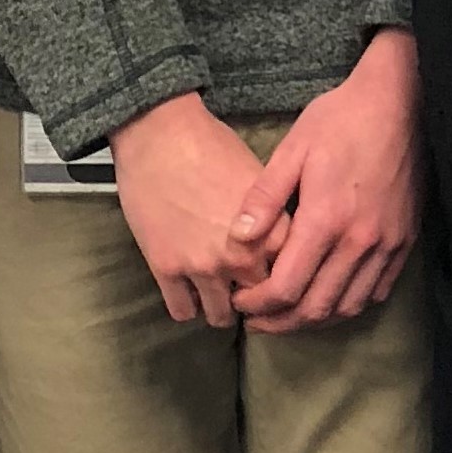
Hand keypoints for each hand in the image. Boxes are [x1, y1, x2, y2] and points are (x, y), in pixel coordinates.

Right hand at [109, 94, 274, 327]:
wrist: (159, 135)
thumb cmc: (212, 147)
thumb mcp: (262, 181)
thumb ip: (277, 220)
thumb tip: (288, 244)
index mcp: (271, 234)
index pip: (292, 279)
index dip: (284, 283)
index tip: (276, 282)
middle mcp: (241, 256)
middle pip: (259, 303)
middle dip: (254, 302)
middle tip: (245, 294)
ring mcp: (202, 265)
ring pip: (220, 317)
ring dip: (220, 308)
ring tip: (216, 296)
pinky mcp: (166, 268)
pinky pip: (182, 311)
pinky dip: (187, 306)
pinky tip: (188, 291)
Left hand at [224, 31, 422, 334]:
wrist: (402, 103)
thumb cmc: (340, 120)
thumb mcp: (292, 150)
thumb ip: (262, 199)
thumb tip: (235, 241)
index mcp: (326, 220)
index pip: (287, 287)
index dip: (258, 305)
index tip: (239, 303)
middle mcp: (360, 241)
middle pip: (317, 307)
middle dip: (281, 322)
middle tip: (256, 322)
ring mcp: (388, 244)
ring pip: (349, 306)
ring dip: (315, 320)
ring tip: (287, 316)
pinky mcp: (406, 241)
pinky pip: (378, 290)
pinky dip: (350, 304)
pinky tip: (329, 298)